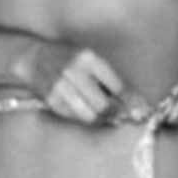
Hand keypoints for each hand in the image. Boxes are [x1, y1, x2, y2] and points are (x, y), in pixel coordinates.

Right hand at [15, 39, 148, 124]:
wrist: (34, 57)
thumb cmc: (68, 58)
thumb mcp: (90, 60)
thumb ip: (110, 80)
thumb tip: (134, 103)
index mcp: (88, 58)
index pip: (117, 86)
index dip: (131, 102)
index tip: (142, 111)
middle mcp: (74, 71)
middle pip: (104, 105)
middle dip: (116, 114)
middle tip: (123, 116)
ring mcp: (61, 87)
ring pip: (90, 115)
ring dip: (103, 119)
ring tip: (107, 116)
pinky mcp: (52, 100)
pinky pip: (75, 117)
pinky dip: (86, 118)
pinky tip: (89, 112)